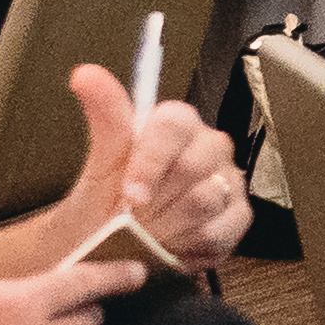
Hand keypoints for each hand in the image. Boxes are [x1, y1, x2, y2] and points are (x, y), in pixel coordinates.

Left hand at [43, 56, 252, 270]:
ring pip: (207, 199)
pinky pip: (222, 229)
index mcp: (176, 125)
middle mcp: (209, 147)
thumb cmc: (106, 203)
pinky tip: (173, 244)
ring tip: (150, 233)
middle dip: (157, 200)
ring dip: (169, 225)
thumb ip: (105, 115)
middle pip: (195, 165)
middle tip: (134, 217)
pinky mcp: (239, 215)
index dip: (151, 162)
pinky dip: (190, 244)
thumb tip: (85, 74)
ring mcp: (228, 180)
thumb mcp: (100, 162)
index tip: (129, 193)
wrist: (110, 249)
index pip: (175, 124)